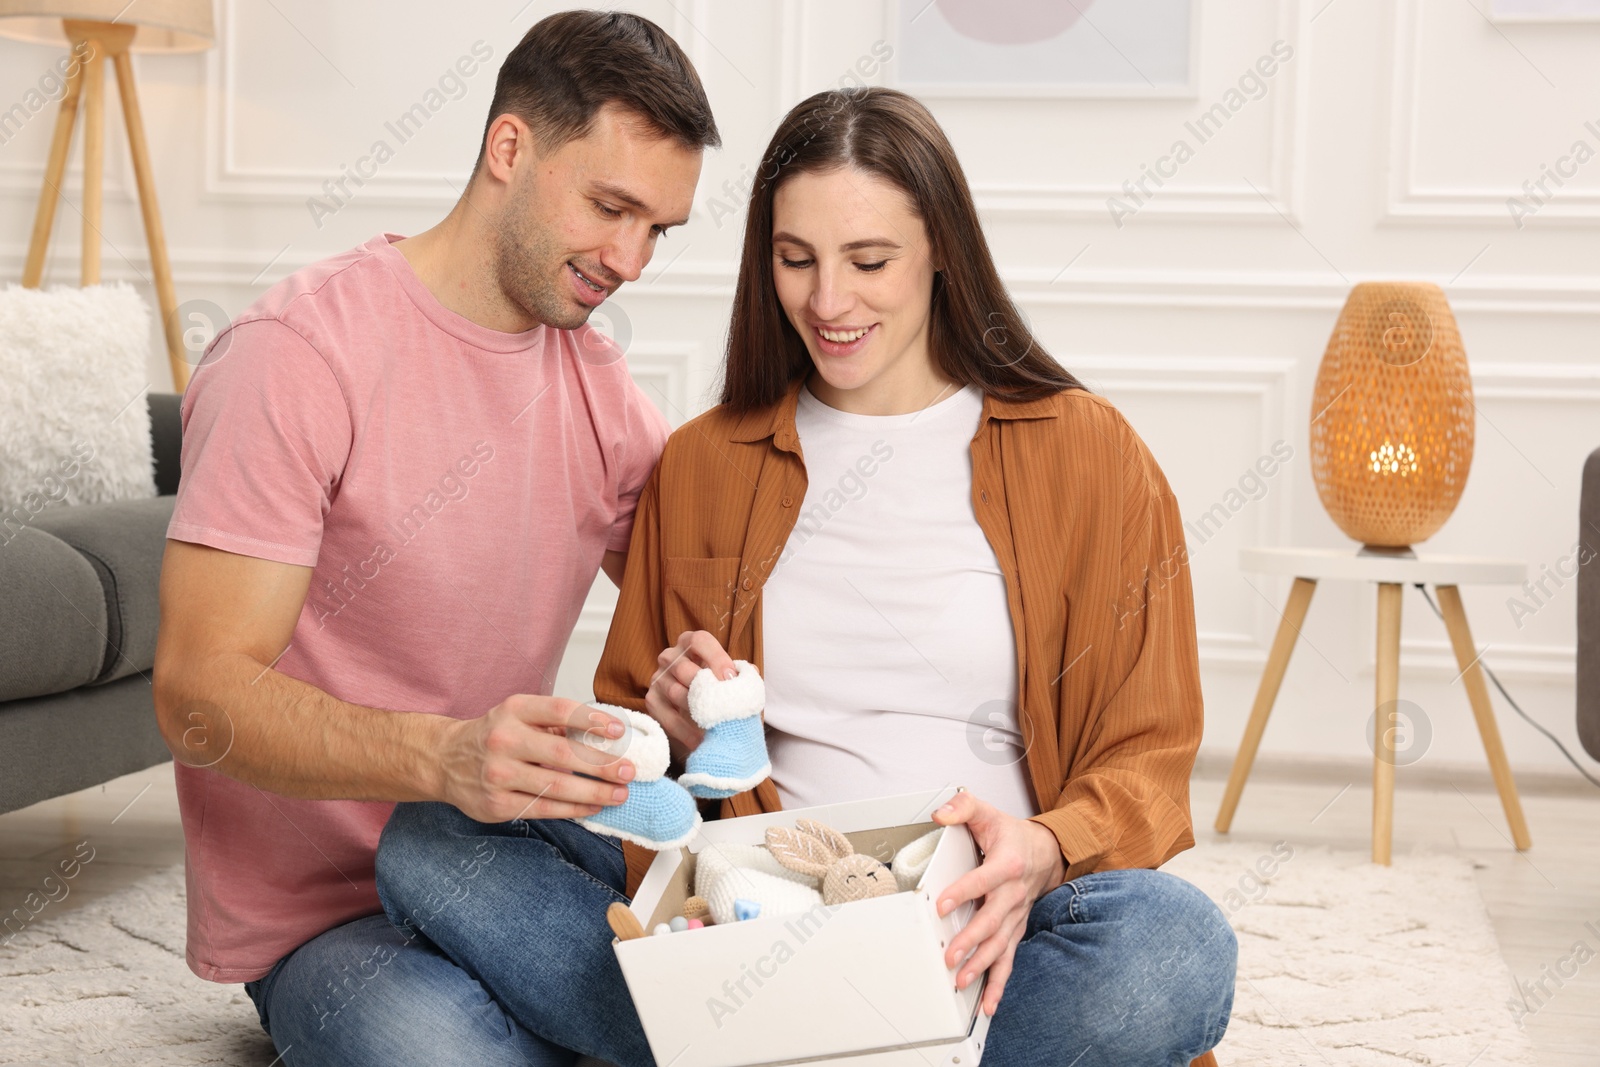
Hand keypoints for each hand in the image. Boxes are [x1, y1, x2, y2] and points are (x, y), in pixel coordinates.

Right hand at [435, 694, 634, 823]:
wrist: (445, 760)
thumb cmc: (494, 734)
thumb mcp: (519, 714)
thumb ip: (555, 722)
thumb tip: (605, 735)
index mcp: (515, 710)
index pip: (561, 711)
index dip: (593, 721)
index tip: (619, 732)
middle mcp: (505, 740)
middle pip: (563, 753)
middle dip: (602, 765)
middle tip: (628, 771)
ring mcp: (499, 774)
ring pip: (556, 786)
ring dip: (594, 792)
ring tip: (619, 794)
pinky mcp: (497, 804)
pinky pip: (544, 808)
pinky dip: (573, 809)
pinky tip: (593, 807)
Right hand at [647, 630, 737, 764]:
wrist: (704, 718)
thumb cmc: (722, 692)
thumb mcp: (733, 681)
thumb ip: (742, 675)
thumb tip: (747, 676)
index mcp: (692, 643)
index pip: (700, 641)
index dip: (716, 658)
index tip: (730, 679)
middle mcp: (671, 656)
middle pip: (684, 668)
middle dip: (706, 689)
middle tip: (724, 707)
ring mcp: (658, 677)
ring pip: (674, 692)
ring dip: (697, 712)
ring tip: (716, 728)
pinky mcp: (651, 700)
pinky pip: (666, 716)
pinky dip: (685, 731)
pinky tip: (700, 741)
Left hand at [932, 791, 1066, 1015]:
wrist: (1045, 853)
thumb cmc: (1011, 837)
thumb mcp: (987, 813)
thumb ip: (963, 807)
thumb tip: (941, 813)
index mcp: (1007, 865)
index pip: (983, 880)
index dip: (963, 891)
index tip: (942, 904)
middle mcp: (1013, 895)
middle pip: (992, 921)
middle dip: (971, 941)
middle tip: (951, 956)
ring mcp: (1015, 917)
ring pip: (1000, 946)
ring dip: (982, 966)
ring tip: (962, 981)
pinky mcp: (1014, 931)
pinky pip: (1008, 961)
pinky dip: (998, 985)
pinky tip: (987, 1004)